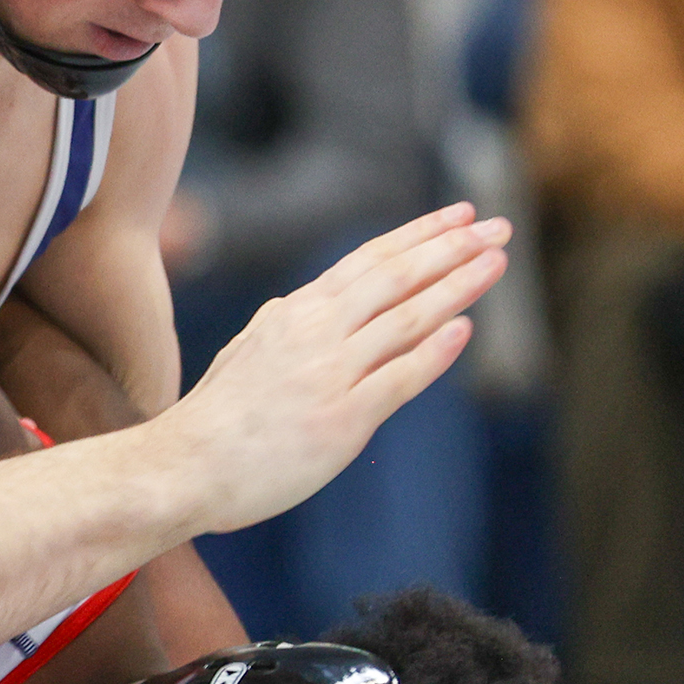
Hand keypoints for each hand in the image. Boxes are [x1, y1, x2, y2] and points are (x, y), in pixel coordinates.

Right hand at [153, 204, 508, 534]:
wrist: (183, 467)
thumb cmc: (214, 420)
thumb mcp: (246, 352)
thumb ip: (279, 327)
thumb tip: (296, 304)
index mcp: (295, 313)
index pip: (369, 260)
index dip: (420, 235)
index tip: (461, 216)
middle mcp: (315, 333)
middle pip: (396, 278)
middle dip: (452, 248)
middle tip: (499, 228)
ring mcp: (329, 374)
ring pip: (405, 319)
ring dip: (456, 287)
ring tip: (496, 264)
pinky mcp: (340, 420)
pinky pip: (397, 379)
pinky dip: (433, 352)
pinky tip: (464, 330)